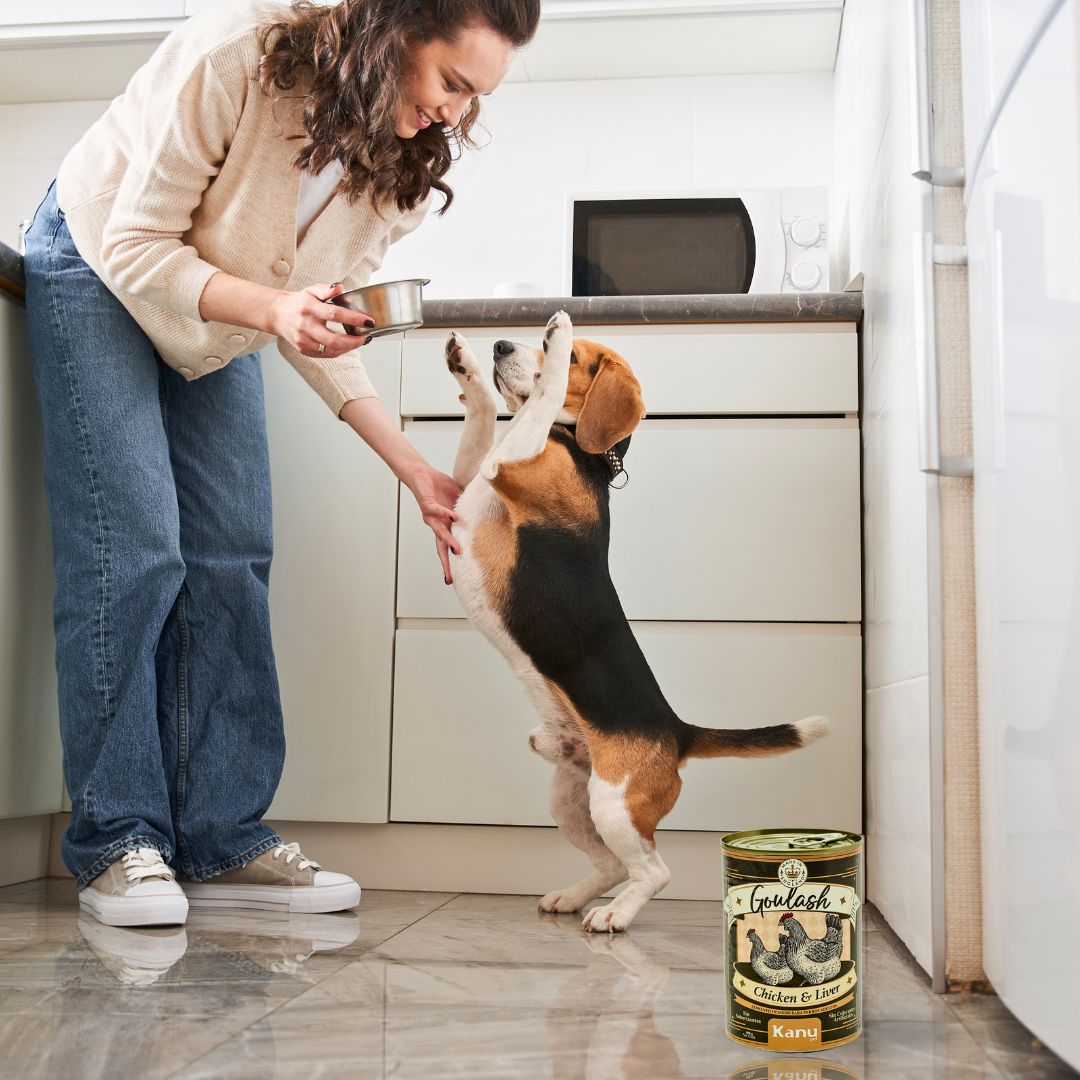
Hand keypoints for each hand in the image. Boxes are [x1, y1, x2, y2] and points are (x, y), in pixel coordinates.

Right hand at [269, 282, 374, 357]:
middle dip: (355, 341)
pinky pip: (326, 354)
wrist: (277, 314)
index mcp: (309, 308)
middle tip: (368, 336)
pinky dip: (339, 351)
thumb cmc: (299, 302)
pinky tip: (347, 345)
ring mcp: (303, 340)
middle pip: (334, 339)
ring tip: (360, 341)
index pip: (335, 314)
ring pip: (331, 350)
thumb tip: (341, 287)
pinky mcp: (303, 350)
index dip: (354, 319)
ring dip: (349, 347)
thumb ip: (326, 289)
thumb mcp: (312, 290)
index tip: (369, 321)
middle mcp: (305, 326)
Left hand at [406, 462, 462, 582]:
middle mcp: (436, 524)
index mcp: (444, 525)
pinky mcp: (427, 504)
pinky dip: (445, 514)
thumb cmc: (439, 488)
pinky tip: (455, 517)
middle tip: (450, 577)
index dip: (450, 562)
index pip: (447, 547)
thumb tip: (490, 508)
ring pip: (439, 532)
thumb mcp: (458, 500)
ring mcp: (431, 515)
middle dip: (446, 562)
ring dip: (448, 541)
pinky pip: (436, 510)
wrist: (421, 474)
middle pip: (441, 547)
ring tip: (457, 549)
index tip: (453, 580)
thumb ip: (469, 508)